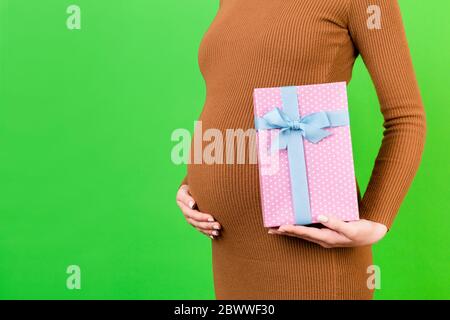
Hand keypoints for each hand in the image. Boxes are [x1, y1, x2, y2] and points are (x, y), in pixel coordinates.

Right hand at [176, 184, 220, 238]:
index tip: (212, 217)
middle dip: (208, 225)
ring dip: (209, 230)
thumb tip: (192, 205)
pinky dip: (208, 233)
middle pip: (197, 222)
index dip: (202, 217)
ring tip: (218, 231)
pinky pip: (201, 229)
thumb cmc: (188, 188)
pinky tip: (215, 235)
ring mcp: (191, 219)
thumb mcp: (185, 190)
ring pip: (199, 227)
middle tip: (218, 225)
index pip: (193, 214)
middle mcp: (187, 214)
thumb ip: (187, 198)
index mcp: (183, 206)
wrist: (188, 191)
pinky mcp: (195, 222)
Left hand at [268, 215, 386, 247]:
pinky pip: (309, 230)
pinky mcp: (326, 233)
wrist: (372, 233)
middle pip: (300, 235)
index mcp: (328, 238)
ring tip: (276, 228)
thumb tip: (319, 216)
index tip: (282, 226)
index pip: (306, 233)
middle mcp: (323, 239)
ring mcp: (324, 237)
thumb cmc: (362, 231)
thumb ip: (335, 222)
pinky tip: (294, 224)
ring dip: (290, 231)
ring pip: (303, 234)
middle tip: (270, 229)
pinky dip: (299, 228)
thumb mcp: (351, 228)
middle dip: (286, 232)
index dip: (293, 229)